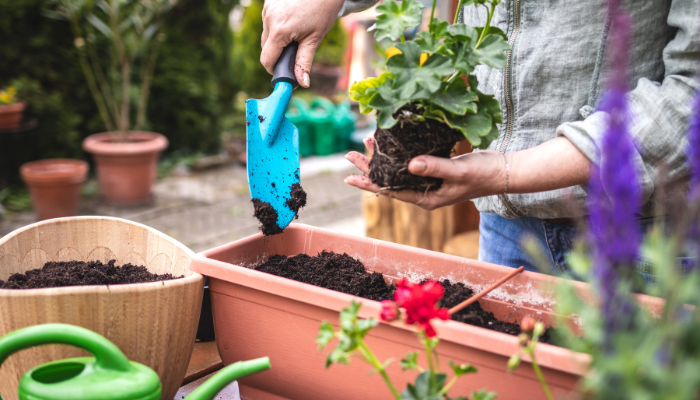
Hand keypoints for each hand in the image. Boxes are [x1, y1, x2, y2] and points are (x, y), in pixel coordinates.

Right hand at [261, 0, 344, 87]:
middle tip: (294, 50)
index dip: (274, 69)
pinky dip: (277, 25)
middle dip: (277, 53)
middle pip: (265, 47)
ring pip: (266, 33)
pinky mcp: (268, 1)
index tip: (283, 72)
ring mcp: (267, 8)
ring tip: (296, 31)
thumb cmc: (323, 11)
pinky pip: (268, 20)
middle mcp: (269, 19)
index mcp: (279, 31)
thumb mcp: (314, 39)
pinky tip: (291, 20)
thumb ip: (304, 62)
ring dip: (277, 38)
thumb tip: (303, 84)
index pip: (266, 59)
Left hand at [344, 136, 506, 209]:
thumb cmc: (483, 174)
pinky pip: (410, 163)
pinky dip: (398, 153)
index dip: (369, 183)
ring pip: (398, 171)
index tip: (350, 176)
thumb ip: (434, 168)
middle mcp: (424, 193)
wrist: (504, 171)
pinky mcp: (435, 171)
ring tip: (366, 144)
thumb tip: (409, 164)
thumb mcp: (458, 171)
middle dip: (369, 168)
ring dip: (382, 158)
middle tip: (349, 154)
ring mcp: (429, 183)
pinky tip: (391, 143)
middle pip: (390, 181)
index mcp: (426, 199)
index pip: (391, 192)